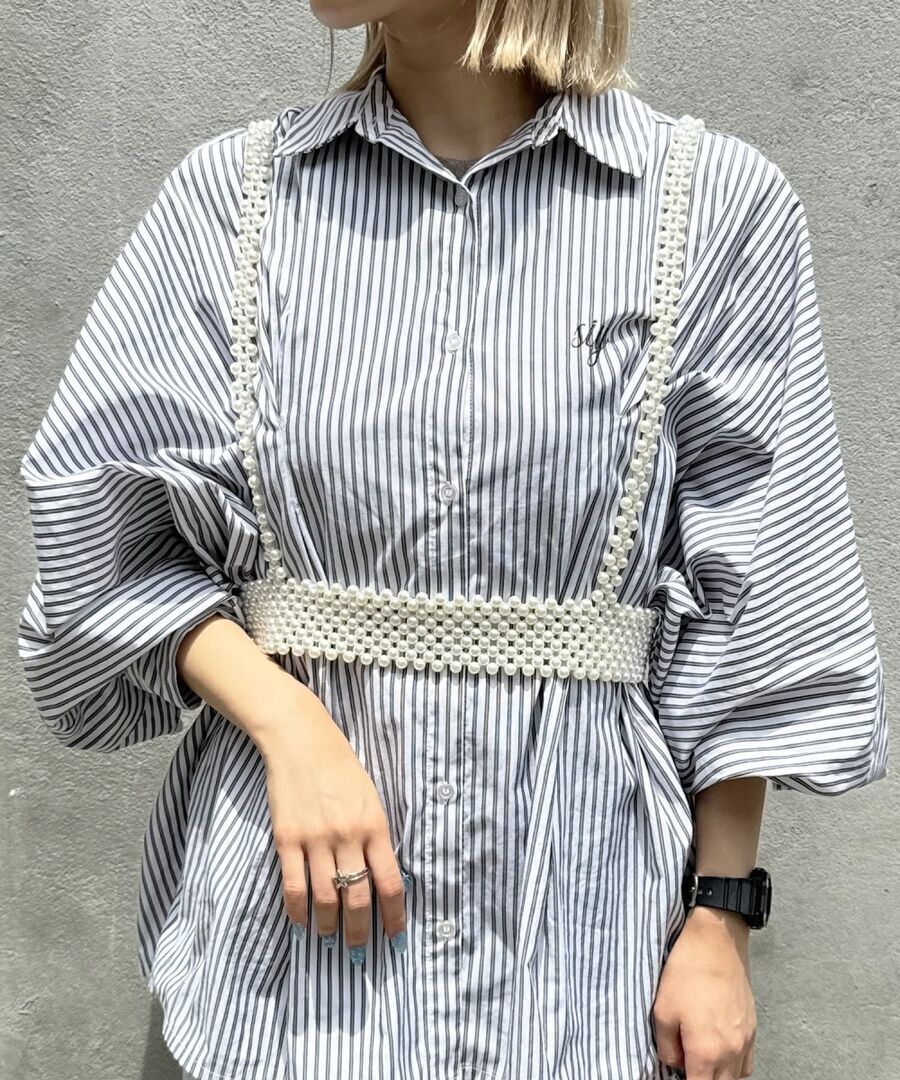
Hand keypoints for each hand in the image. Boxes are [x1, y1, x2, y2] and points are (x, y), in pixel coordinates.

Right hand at [255, 689, 406, 962]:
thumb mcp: (369, 796)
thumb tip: (379, 875)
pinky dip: (297, 910)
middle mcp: (347, 835)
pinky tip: (301, 921)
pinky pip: (293, 885)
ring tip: (330, 937)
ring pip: (325, 897)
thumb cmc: (340, 765)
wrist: (300, 738)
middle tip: (358, 950)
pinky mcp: (287, 838)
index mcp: (374, 824)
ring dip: (329, 925)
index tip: (394, 935)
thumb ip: (374, 834)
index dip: (394, 915)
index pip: (390, 881)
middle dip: (360, 930)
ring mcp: (315, 838)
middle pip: (357, 897)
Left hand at [652, 905, 756, 1078]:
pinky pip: (746, 1063)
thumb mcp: (662, 1010)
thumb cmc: (687, 972)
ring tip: (701, 1059)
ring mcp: (746, 1041)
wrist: (717, 941)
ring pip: (735, 1078)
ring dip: (718, 1076)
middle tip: (687, 1063)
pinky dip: (733, 1066)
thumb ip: (666, 1047)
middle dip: (701, 1079)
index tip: (678, 1074)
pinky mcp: (753, 1028)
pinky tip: (718, 1050)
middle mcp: (731, 1053)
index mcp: (706, 1052)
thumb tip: (675, 1063)